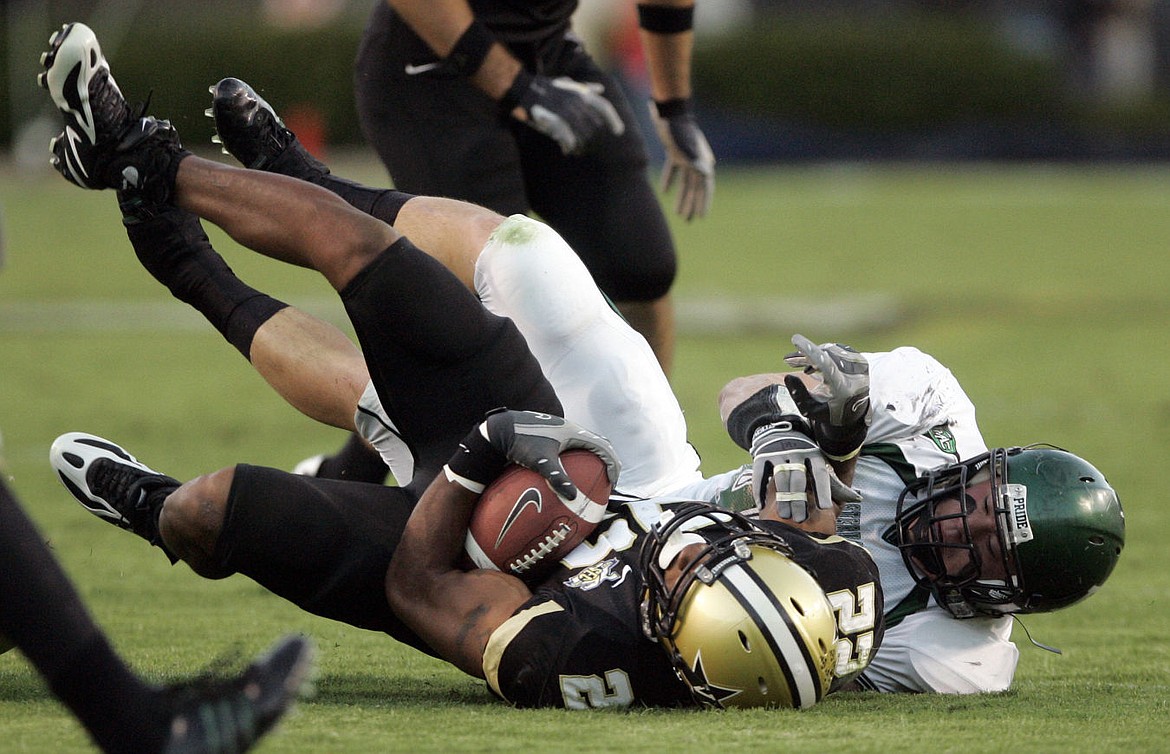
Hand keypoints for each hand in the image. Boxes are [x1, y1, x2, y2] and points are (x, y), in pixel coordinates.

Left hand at [445, 410, 619, 500]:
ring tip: (592, 479)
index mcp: (573, 432)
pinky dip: (577, 461)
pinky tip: (567, 477)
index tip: (613, 481)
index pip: (603, 446)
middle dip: (606, 462)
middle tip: (608, 481)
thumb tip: (574, 497)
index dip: (612, 463)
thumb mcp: (540, 461)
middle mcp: (569, 430)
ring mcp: (560, 432)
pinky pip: (570, 450)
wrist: (500, 428)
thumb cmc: (520, 442)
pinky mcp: (550, 437)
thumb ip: (558, 477)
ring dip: (592, 460)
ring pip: (584, 446)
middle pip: (597, 445)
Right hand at [506, 72, 623, 154]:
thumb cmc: (546, 88)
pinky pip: (567, 136)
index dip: (613, 119)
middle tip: (588, 148)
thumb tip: (601, 88)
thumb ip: (585, 88)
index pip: (604, 106)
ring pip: (582, 133)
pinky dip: (569, 144)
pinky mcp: (554, 119)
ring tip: (578, 151)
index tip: (619, 131)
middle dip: (592, 138)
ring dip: (581, 144)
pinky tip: (567, 150)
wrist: (524, 89)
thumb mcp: (567, 84)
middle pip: (594, 125)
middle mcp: (576, 101)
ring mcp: (565, 110)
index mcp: (581, 92)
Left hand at [650, 99, 713, 220]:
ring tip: (679, 213)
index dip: (704, 202)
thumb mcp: (688, 145)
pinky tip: (664, 192)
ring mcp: (685, 157)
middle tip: (688, 220)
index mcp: (702, 161)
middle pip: (695, 188)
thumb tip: (708, 173)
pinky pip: (673, 171)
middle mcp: (696, 161)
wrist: (669, 112)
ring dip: (682, 197)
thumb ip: (697, 158)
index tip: (702, 217)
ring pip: (685, 182)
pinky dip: (669, 181)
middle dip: (692, 205)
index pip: (706, 187)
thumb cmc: (679, 129)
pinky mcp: (674, 153)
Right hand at [749, 421, 859, 522]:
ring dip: (782, 499)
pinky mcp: (762, 457)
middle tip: (800, 519)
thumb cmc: (804, 454)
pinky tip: (763, 506)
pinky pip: (760, 476)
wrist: (778, 431)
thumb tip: (856, 499)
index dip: (823, 490)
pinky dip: (760, 491)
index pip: (820, 473)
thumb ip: (835, 483)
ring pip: (780, 480)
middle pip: (798, 480)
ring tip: (785, 516)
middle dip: (799, 501)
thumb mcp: (820, 463)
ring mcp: (778, 454)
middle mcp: (796, 452)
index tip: (824, 507)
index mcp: (814, 454)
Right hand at [783, 334, 870, 460]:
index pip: (826, 364)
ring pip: (828, 350)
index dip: (810, 351)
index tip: (796, 339)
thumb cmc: (830, 412)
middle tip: (788, 360)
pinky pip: (835, 350)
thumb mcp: (811, 409)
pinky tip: (813, 364)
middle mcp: (855, 375)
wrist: (855, 413)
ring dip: (811, 355)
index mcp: (843, 389)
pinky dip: (821, 354)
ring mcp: (859, 365)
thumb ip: (798, 395)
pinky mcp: (859, 359)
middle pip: (823, 355)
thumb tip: (788, 376)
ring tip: (799, 363)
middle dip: (804, 356)